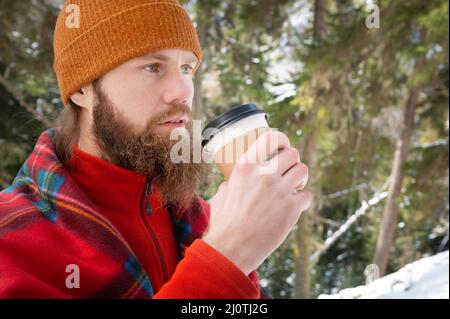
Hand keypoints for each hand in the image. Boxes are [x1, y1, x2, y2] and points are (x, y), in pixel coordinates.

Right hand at [203, 131, 311, 274]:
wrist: (231, 248)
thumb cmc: (223, 224)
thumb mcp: (220, 196)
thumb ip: (228, 186)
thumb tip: (229, 185)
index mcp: (245, 167)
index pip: (270, 138)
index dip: (282, 140)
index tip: (284, 146)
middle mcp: (263, 174)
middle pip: (292, 153)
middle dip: (293, 162)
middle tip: (289, 173)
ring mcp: (279, 190)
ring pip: (303, 170)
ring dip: (300, 178)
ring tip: (295, 188)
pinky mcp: (291, 208)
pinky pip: (307, 195)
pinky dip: (303, 200)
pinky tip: (295, 206)